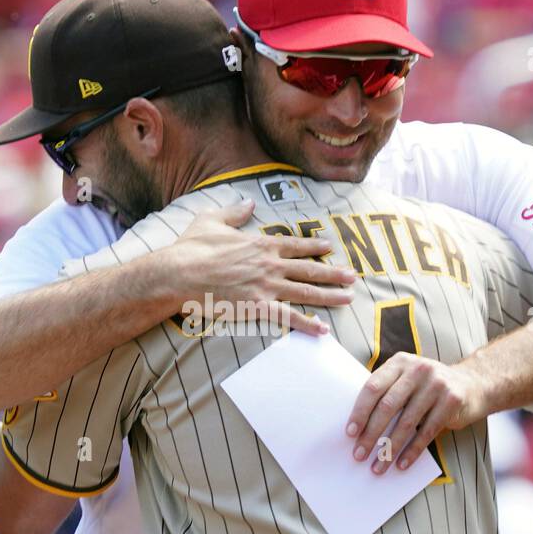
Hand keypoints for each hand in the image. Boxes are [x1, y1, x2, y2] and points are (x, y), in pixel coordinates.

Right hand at [165, 200, 354, 335]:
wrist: (180, 273)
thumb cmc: (192, 247)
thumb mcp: (211, 219)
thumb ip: (234, 212)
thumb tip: (248, 203)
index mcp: (260, 244)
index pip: (295, 245)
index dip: (314, 246)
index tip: (330, 247)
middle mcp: (269, 264)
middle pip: (309, 270)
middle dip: (333, 273)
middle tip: (352, 277)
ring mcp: (266, 286)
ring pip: (306, 292)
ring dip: (329, 296)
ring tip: (348, 299)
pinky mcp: (258, 307)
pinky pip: (288, 317)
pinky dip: (307, 324)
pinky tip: (322, 330)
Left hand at [346, 354, 488, 473]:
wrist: (473, 383)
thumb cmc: (429, 387)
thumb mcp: (407, 379)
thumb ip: (387, 392)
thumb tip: (357, 427)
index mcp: (400, 362)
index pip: (373, 387)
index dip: (360, 411)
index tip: (350, 433)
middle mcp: (417, 369)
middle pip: (388, 406)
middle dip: (371, 434)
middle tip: (359, 455)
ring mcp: (436, 384)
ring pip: (407, 423)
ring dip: (390, 448)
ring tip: (378, 466)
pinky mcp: (451, 400)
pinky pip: (427, 432)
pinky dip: (412, 451)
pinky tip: (401, 464)